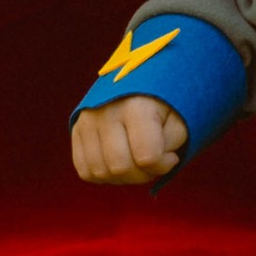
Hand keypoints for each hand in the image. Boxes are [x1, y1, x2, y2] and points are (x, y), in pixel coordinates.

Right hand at [70, 95, 187, 184]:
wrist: (138, 77)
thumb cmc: (164, 102)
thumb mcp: (179, 117)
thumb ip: (172, 142)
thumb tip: (149, 162)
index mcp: (136, 106)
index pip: (147, 157)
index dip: (163, 165)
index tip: (171, 155)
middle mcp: (106, 112)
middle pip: (120, 168)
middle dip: (142, 175)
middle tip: (153, 163)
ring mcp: (87, 120)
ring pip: (100, 172)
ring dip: (123, 177)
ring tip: (136, 162)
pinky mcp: (77, 129)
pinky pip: (85, 170)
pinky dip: (104, 175)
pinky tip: (119, 163)